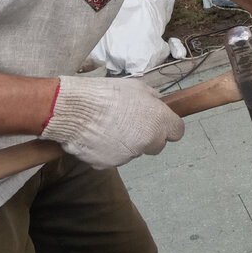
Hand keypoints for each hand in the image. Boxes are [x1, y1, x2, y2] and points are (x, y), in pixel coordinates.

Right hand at [40, 77, 183, 168]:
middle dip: (148, 136)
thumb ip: (152, 100)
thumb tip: (157, 105)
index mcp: (159, 122)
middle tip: (131, 124)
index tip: (159, 122)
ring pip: (134, 151)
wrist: (74, 110)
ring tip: (107, 126)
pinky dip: (108, 150)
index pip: (177, 132)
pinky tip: (97, 136)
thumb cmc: (106, 94)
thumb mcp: (136, 87)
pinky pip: (113, 158)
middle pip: (157, 145)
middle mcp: (148, 142)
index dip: (168, 126)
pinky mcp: (109, 165)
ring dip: (126, 142)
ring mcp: (129, 156)